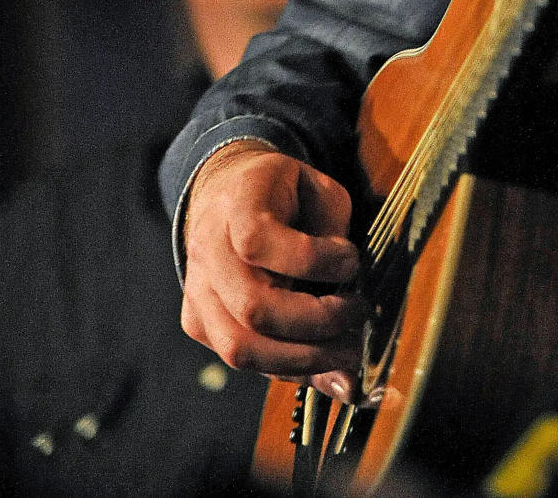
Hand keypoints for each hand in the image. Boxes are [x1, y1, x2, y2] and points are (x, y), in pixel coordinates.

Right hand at [180, 141, 364, 400]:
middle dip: (317, 322)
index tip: (352, 260)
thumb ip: (335, 231)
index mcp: (236, 204)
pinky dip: (289, 368)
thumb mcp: (316, 190)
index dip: (311, 260)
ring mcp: (198, 292)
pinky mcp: (198, 323)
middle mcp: (207, 251)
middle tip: (359, 314)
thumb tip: (354, 294)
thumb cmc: (283, 192)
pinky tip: (324, 363)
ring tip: (348, 351)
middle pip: (253, 307)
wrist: (227, 193)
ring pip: (241, 348)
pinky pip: (243, 360)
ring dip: (304, 359)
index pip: (258, 242)